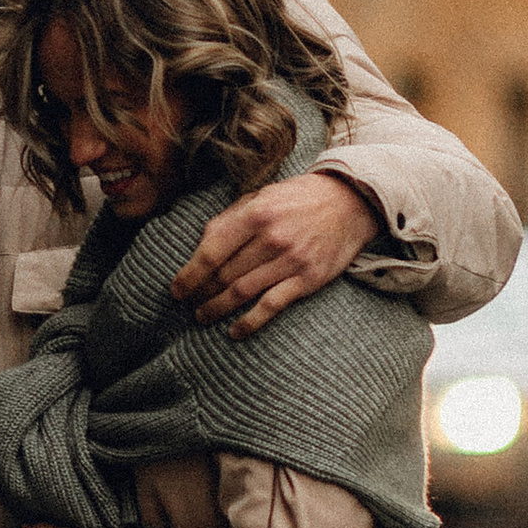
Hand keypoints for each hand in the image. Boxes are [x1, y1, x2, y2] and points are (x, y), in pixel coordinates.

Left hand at [172, 169, 384, 337]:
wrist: (351, 202)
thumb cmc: (299, 199)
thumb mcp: (261, 196)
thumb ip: (230, 219)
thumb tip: (201, 245)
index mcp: (256, 214)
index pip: (211, 251)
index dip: (189, 274)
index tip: (176, 289)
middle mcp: (272, 238)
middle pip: (224, 275)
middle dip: (200, 293)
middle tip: (188, 303)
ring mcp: (291, 260)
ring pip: (242, 292)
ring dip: (217, 308)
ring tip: (202, 316)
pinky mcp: (308, 279)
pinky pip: (272, 306)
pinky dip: (250, 322)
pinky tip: (234, 331)